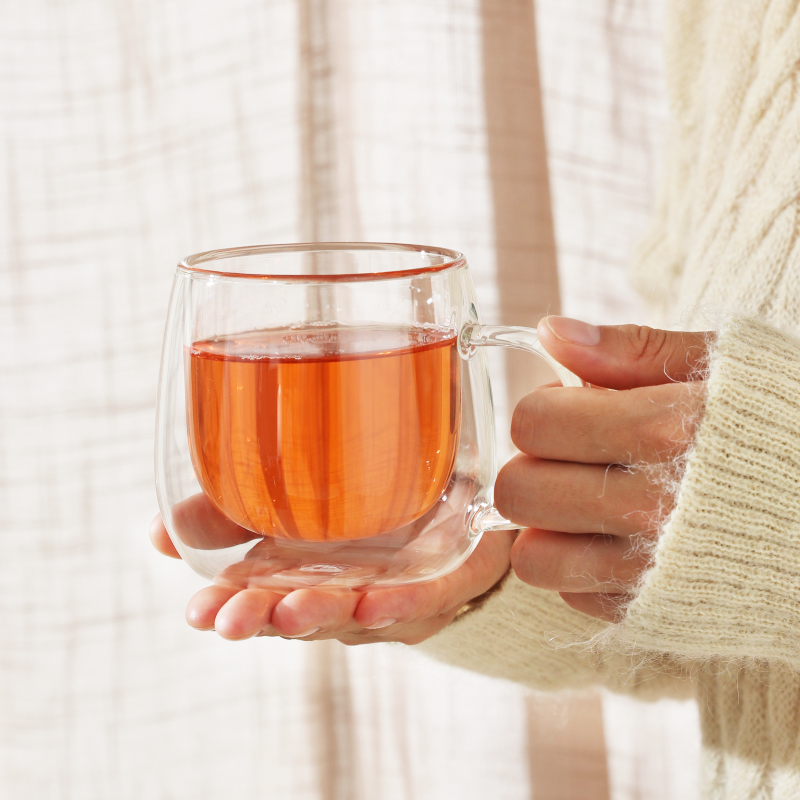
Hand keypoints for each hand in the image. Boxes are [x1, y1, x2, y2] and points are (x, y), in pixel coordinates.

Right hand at [149, 513, 511, 643]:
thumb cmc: (361, 505)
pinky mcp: (441, 582)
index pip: (257, 598)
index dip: (227, 608)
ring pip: (354, 612)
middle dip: (265, 619)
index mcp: (301, 573)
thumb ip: (229, 509)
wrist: (449, 491)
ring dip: (323, 613)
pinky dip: (397, 604)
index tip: (197, 612)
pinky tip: (373, 602)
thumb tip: (160, 528)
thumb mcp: (289, 496)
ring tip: (290, 611)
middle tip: (231, 620)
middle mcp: (340, 591)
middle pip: (299, 614)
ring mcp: (390, 592)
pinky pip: (421, 599)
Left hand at [497, 317, 711, 621]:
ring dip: (547, 527)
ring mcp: (655, 571)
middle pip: (519, 492)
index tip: (573, 410)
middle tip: (573, 458)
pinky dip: (582, 569)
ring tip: (588, 503)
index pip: (534, 423)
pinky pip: (573, 596)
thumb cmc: (787, 426)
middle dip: (533, 466)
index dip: (544, 410)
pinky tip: (619, 540)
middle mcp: (654, 508)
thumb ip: (633, 348)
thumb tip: (551, 332)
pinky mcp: (660, 614)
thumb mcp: (728, 366)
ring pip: (533, 558)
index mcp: (667, 432)